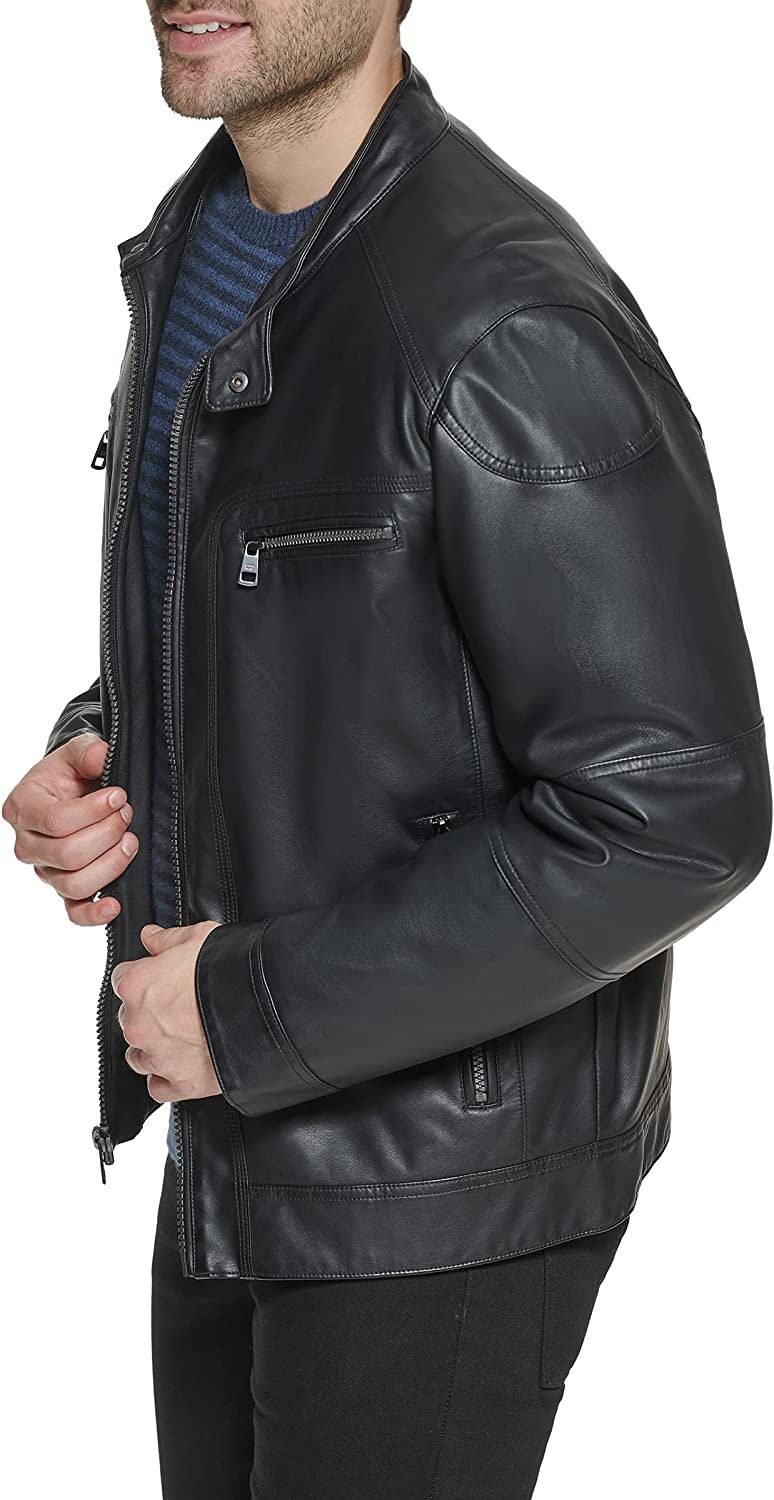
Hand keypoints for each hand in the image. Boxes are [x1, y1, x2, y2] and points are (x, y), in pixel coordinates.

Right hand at [2, 733, 137, 925]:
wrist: (71, 790)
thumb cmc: (69, 774)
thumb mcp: (75, 753)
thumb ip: (87, 751)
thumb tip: (101, 755)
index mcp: (23, 808)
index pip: (56, 821)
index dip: (93, 811)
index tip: (119, 796)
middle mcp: (28, 844)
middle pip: (68, 854)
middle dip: (107, 834)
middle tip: (127, 814)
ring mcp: (45, 870)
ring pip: (74, 884)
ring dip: (111, 864)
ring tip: (130, 841)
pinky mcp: (63, 888)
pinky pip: (74, 912)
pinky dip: (95, 914)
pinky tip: (115, 903)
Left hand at [113, 921, 222, 1102]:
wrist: (265, 1007)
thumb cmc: (230, 970)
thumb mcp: (198, 938)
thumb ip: (167, 939)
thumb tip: (151, 937)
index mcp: (137, 986)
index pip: (121, 979)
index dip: (143, 976)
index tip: (158, 978)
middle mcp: (139, 1025)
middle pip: (129, 1019)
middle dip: (149, 1013)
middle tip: (179, 1006)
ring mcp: (158, 1057)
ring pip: (139, 1056)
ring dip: (153, 1047)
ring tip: (182, 1036)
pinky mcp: (180, 1083)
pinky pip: (158, 1087)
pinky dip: (166, 1078)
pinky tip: (183, 1063)